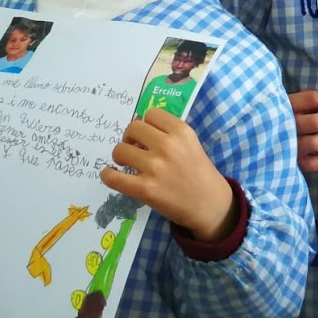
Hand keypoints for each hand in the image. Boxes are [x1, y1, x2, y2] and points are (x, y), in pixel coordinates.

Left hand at [102, 110, 234, 240]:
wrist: (209, 204)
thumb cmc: (199, 173)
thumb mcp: (191, 145)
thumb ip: (169, 134)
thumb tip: (138, 130)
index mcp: (182, 132)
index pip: (151, 114)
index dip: (146, 124)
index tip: (146, 135)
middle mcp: (168, 146)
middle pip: (133, 127)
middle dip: (130, 137)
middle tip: (134, 148)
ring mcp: (155, 167)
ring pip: (119, 150)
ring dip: (120, 156)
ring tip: (127, 163)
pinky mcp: (145, 189)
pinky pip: (114, 177)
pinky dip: (108, 175)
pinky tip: (112, 175)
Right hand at [288, 89, 317, 172]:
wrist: (256, 136)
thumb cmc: (280, 114)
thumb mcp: (291, 100)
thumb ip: (309, 100)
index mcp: (284, 107)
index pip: (313, 99)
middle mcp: (285, 127)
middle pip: (317, 122)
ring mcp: (287, 146)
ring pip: (316, 143)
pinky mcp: (291, 162)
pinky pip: (312, 163)